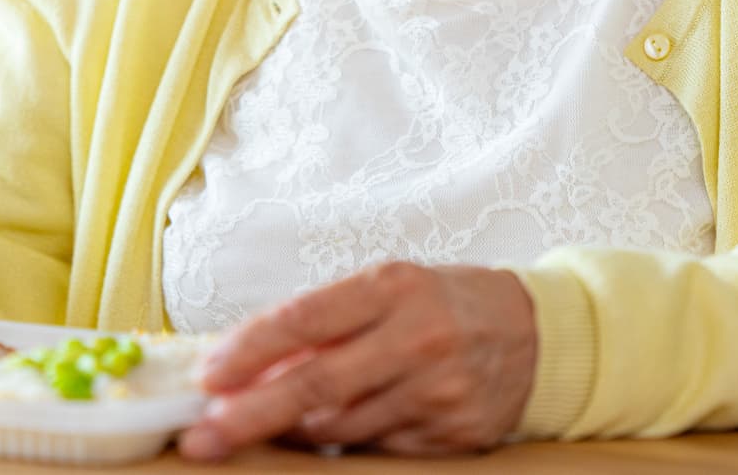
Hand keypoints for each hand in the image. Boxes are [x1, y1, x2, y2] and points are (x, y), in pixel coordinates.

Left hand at [179, 262, 536, 459]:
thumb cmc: (440, 303)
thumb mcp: (385, 289)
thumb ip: (322, 324)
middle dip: (251, 414)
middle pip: (317, 385)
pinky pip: (377, 448)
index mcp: (393, 287)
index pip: (305, 319)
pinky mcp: (453, 436)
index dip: (250, 350)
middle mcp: (418, 339)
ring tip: (262, 421)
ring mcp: (438, 393)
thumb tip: (245, 363)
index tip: (208, 375)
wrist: (534, 333)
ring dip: (292, 429)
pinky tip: (332, 428)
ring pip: (341, 426)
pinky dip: (344, 441)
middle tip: (203, 436)